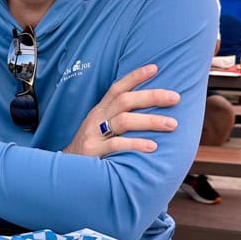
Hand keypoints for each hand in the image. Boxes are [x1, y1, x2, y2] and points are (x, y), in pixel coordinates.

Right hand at [63, 64, 178, 156]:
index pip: (117, 88)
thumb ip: (117, 118)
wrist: (64, 171)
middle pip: (125, 100)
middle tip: (175, 98)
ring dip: (150, 121)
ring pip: (123, 120)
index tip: (155, 68)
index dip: (135, 77)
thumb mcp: (99, 128)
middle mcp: (96, 118)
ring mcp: (93, 134)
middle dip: (152, 97)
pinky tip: (153, 147)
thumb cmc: (90, 149)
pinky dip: (136, 144)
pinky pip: (116, 145)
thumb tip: (149, 112)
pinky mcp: (92, 151)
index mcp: (100, 111)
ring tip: (172, 124)